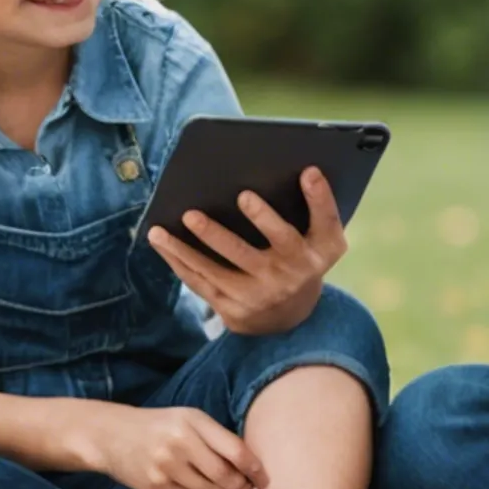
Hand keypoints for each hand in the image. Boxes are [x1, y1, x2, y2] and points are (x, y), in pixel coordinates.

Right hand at [72, 404, 268, 488]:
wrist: (111, 436)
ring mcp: (166, 468)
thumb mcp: (188, 418)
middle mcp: (180, 444)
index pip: (236, 451)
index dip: (256, 470)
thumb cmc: (158, 426)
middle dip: (243, 488)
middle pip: (226, 477)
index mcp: (193, 421)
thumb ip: (217, 438)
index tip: (265, 480)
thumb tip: (252, 467)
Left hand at [144, 167, 347, 337]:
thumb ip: (322, 205)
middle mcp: (280, 280)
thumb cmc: (308, 261)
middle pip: (244, 255)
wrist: (295, 317)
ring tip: (160, 230)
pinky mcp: (232, 310)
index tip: (244, 195)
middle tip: (190, 215)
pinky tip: (162, 244)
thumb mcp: (328, 239)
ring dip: (183, 250)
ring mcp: (254, 297)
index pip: (288, 235)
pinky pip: (200, 284)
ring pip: (213, 271)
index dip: (267, 217)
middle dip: (215, 236)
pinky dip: (179, 263)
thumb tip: (309, 172)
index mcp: (306, 258)